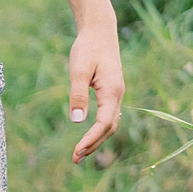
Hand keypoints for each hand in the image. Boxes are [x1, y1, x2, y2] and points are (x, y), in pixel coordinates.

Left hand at [67, 24, 124, 164]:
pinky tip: (88, 137)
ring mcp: (116, 94)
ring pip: (110, 124)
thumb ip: (78, 95)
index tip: (76, 151)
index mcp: (112, 91)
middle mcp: (118, 95)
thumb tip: (77, 121)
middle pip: (109, 128)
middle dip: (93, 145)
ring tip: (79, 154)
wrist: (99, 32)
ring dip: (96, 140)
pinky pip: (108, 116)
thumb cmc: (87, 49)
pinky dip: (98, 130)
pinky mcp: (111, 92)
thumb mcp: (78, 71)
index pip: (104, 123)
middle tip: (75, 159)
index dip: (91, 140)